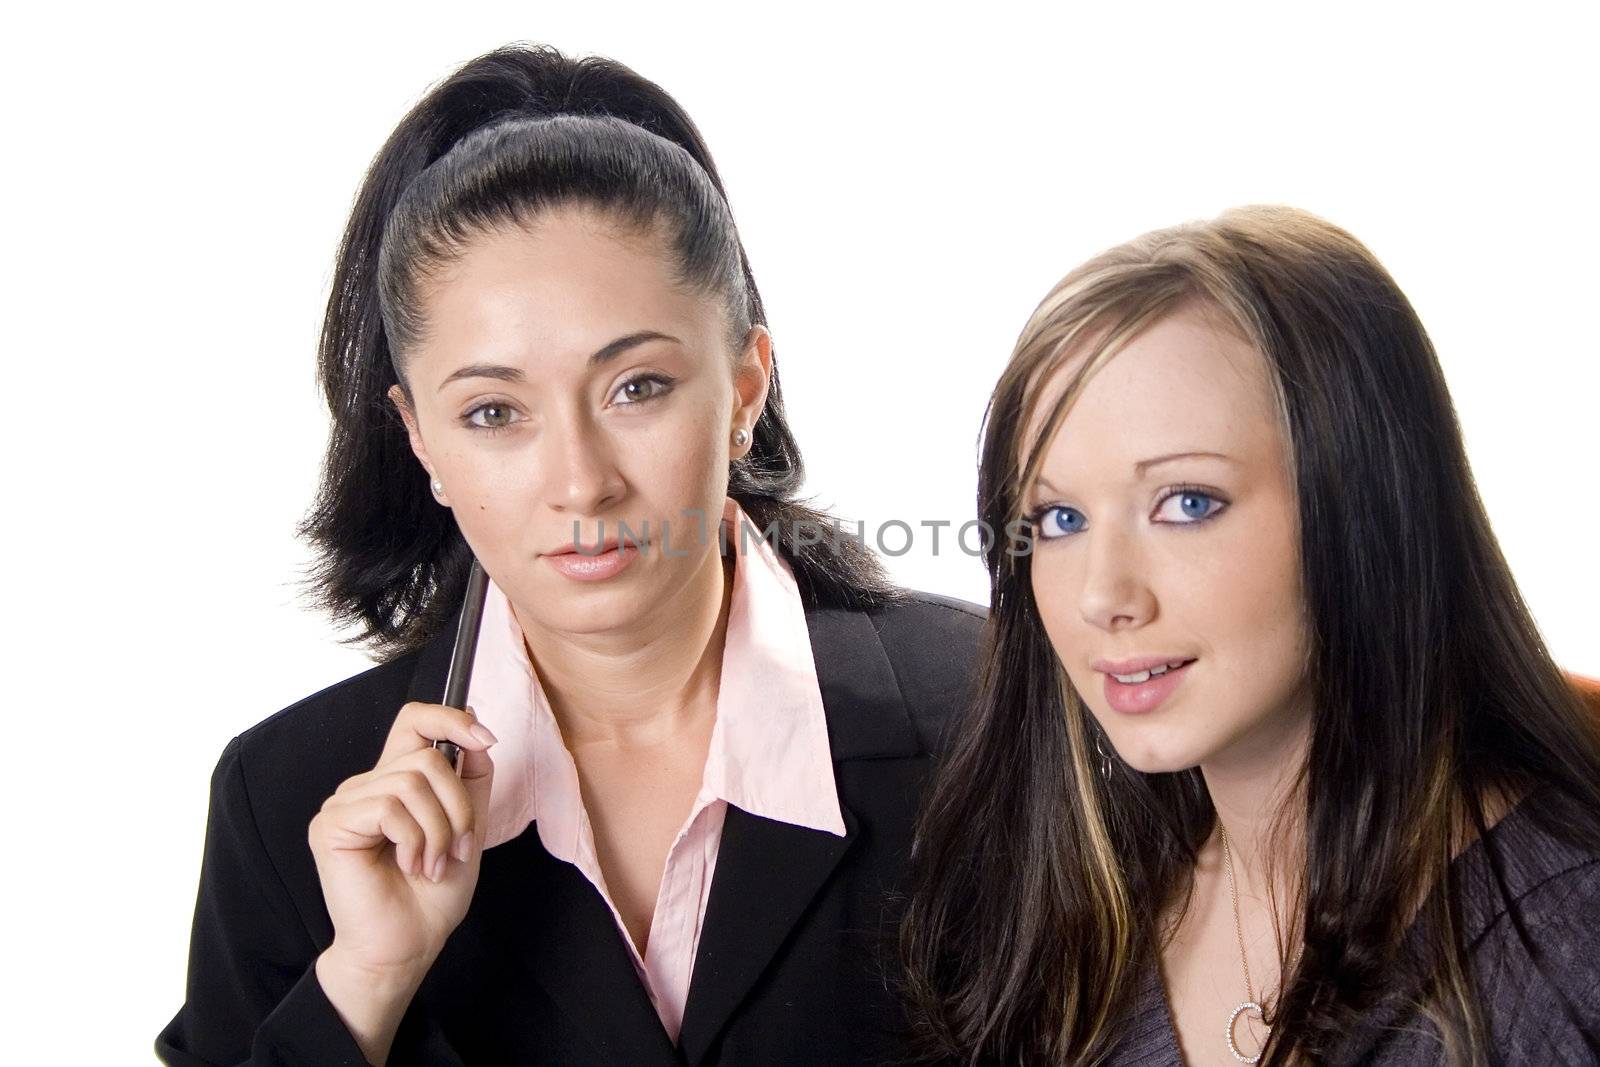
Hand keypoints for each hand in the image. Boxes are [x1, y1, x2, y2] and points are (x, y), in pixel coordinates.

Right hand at [308, 701, 497, 979]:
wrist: (406, 946)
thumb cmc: (432, 896)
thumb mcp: (468, 827)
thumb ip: (471, 780)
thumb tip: (477, 736)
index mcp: (396, 782)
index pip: (414, 720)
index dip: (451, 718)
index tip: (487, 739)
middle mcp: (367, 785)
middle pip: (426, 756)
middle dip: (458, 805)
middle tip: (458, 848)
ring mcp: (345, 803)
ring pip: (412, 781)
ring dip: (439, 830)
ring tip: (433, 864)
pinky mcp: (332, 824)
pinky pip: (390, 808)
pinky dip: (415, 840)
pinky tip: (409, 866)